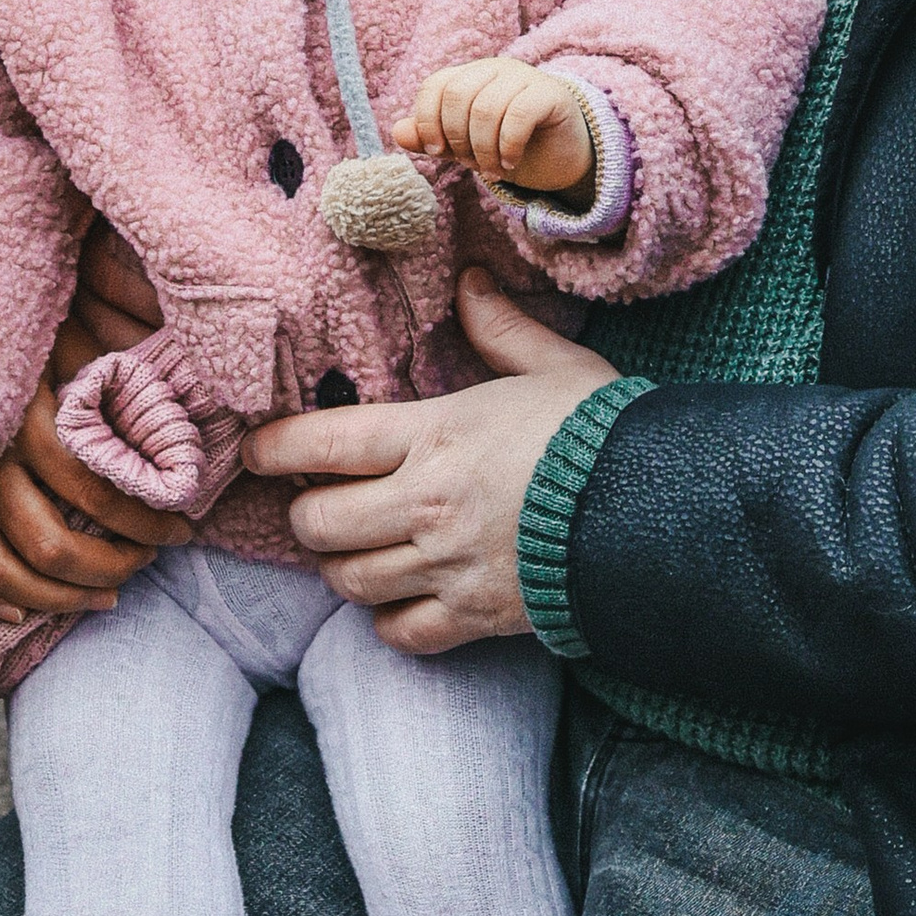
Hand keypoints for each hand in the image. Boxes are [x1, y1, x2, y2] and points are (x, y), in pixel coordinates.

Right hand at [0, 224, 189, 626]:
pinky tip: (23, 613)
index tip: (181, 530)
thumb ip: (123, 381)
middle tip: (145, 564)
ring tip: (104, 594)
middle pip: (50, 548)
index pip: (98, 495)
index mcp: (29, 421)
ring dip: (58, 599)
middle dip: (110, 570)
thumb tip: (182, 426)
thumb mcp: (80, 342)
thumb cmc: (30, 333)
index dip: (147, 525)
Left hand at [244, 271, 613, 653]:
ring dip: (340, 566)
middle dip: (305, 514)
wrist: (660, 510)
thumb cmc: (604, 430)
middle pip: (319, 523)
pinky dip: (388, 621)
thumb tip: (469, 283)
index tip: (254, 450)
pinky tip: (400, 600)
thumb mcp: (554, 365)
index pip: (323, 444)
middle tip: (315, 502)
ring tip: (352, 549)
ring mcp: (447, 565)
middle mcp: (427, 504)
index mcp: (436, 435)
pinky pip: (400, 633)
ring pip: (350, 581)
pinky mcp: (474, 616)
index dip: (274, 448)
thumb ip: (500, 329)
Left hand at [394, 59, 594, 204]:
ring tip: (493, 171)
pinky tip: (510, 163)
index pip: (435, 86)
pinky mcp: (551, 93)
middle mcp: (496, 69)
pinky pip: (520, 115)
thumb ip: (432, 139)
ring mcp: (525, 77)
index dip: (428, 121)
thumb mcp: (464, 148)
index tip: (437, 152)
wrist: (562, 157)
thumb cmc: (509, 147)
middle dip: (458, 138)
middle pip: (458, 95)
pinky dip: (508, 146)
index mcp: (470, 76)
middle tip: (471, 164)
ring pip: (487, 107)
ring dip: (484, 149)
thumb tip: (397, 131)